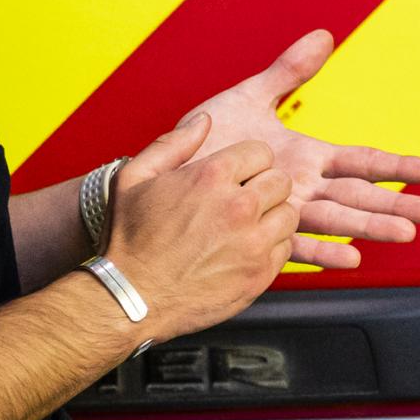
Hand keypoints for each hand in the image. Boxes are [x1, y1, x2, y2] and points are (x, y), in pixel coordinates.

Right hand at [104, 113, 299, 335]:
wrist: (130, 300)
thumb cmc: (129, 240)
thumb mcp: (134, 178)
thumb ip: (173, 143)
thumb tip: (206, 120)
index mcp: (212, 176)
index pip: (261, 152)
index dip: (248, 164)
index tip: (235, 178)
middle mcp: (240, 206)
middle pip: (281, 181)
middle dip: (264, 188)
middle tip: (241, 203)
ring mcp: (254, 242)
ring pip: (290, 214)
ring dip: (271, 218)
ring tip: (244, 228)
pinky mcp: (261, 273)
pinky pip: (285, 248)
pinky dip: (270, 248)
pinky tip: (243, 252)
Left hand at [181, 29, 419, 268]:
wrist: (164, 173)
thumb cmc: (205, 139)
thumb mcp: (248, 97)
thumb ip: (288, 71)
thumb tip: (323, 37)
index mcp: (307, 157)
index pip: (363, 162)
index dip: (399, 167)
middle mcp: (303, 187)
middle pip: (361, 195)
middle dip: (398, 203)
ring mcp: (283, 211)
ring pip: (337, 220)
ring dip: (372, 226)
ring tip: (405, 233)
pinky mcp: (258, 231)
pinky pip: (295, 245)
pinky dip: (323, 252)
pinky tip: (350, 259)